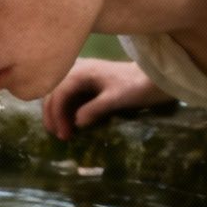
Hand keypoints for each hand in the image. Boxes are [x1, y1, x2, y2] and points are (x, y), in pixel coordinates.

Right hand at [41, 58, 173, 139]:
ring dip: (57, 112)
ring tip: (62, 132)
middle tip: (60, 136)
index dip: (57, 116)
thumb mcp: (115, 99)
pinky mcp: (87, 82)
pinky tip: (70, 122)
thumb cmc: (136, 87)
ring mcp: (81, 75)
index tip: (64, 135)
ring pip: (59, 94)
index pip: (58, 94)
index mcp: (81, 72)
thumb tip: (76, 123)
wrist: (153, 78)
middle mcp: (77, 70)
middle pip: (53, 92)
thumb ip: (94, 110)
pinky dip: (66, 109)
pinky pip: (69, 95)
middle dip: (52, 115)